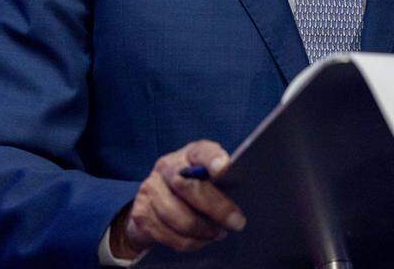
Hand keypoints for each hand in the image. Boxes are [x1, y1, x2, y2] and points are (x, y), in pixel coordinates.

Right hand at [109, 140, 245, 258]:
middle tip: (237, 222)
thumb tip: (252, 192)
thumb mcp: (206, 178)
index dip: (212, 158)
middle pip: (188, 186)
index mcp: (188, 154)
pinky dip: (187, 241)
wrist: (153, 202)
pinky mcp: (141, 212)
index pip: (201, 151)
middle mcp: (166, 167)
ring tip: (218, 234)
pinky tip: (200, 240)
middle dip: (216, 208)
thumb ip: (221, 181)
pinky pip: (166, 233)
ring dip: (201, 230)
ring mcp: (150, 188)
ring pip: (176, 215)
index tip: (224, 167)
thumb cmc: (192, 188)